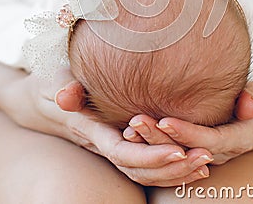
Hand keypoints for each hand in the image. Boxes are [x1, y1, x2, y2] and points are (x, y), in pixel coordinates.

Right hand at [0, 65, 213, 186]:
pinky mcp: (122, 141)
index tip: (178, 150)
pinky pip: (146, 164)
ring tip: (206, 163)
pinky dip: (169, 167)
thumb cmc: (54, 83)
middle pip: (139, 170)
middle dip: (172, 168)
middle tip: (205, 158)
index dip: (150, 156)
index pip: (122, 153)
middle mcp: (105, 144)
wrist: (47, 96)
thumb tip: (65, 95)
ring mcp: (114, 145)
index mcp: (93, 131)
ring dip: (176, 171)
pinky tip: (191, 161)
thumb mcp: (58, 80)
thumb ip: (65, 87)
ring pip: (144, 172)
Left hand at [125, 80, 252, 164]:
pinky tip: (132, 132)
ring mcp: (206, 152)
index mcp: (239, 140)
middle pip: (187, 151)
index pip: (210, 141)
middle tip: (137, 122)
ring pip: (176, 153)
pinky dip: (153, 143)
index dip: (187, 133)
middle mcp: (220, 152)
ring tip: (130, 127)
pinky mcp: (195, 147)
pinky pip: (172, 149)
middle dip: (160, 139)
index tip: (165, 120)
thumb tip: (250, 104)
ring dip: (151, 142)